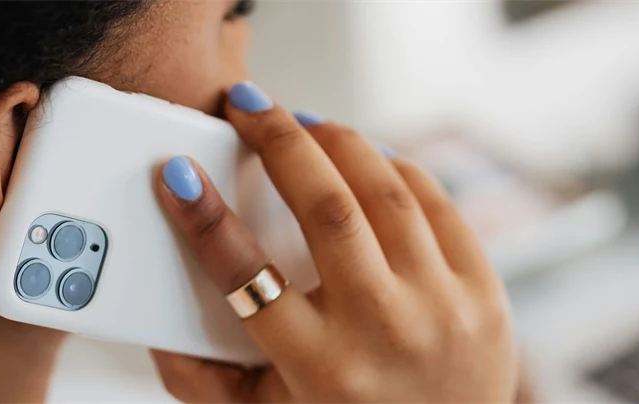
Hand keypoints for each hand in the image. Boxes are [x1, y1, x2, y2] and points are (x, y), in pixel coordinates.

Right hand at [150, 82, 518, 402]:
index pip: (247, 275)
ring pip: (384, 191)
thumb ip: (203, 378)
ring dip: (337, 141)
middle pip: (326, 207)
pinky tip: (363, 156)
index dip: (204, 217)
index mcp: (319, 368)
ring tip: (301, 123)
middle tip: (245, 106)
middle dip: (277, 140)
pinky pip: (433, 203)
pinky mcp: (484, 292)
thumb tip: (154, 322)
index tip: (176, 173)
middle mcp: (384, 331)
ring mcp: (442, 307)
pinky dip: (394, 168)